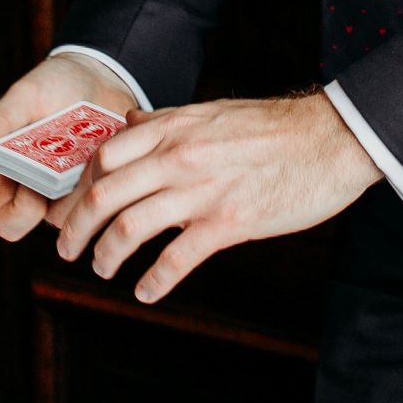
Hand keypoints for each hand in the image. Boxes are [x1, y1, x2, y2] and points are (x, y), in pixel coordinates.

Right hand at [0, 52, 140, 243]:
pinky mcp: (116, 178)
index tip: (34, 182)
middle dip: (70, 194)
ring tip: (99, 141)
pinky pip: (122, 189)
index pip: (12, 222)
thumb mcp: (22, 100)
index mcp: (18, 181)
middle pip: (58, 221)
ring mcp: (84, 189)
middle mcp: (50, 193)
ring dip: (98, 180)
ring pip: (92, 211)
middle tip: (80, 157)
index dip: (22, 210)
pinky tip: (118, 134)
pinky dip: (123, 165)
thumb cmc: (49, 87)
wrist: (96, 72)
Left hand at [54, 91, 381, 301]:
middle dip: (77, 229)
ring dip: (107, 256)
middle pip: (104, 195)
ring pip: (130, 228)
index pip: (104, 157)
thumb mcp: (213, 111)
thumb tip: (134, 121)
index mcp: (175, 127)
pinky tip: (147, 292)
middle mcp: (180, 156)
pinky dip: (153, 281)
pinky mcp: (230, 222)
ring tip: (104, 271)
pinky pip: (176, 258)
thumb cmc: (276, 127)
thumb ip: (169, 120)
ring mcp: (203, 190)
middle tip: (70, 250)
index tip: (73, 209)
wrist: (331, 137)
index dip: (79, 188)